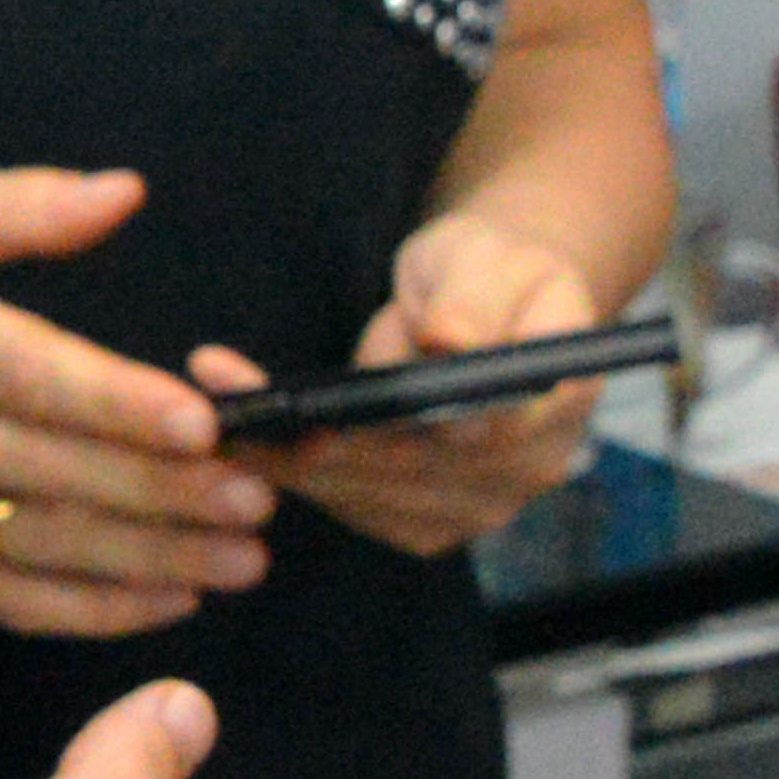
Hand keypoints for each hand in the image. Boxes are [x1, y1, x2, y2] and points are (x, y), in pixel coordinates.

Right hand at [0, 171, 274, 636]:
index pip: (32, 380)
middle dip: (163, 496)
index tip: (206, 425)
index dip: (120, 406)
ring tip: (241, 561)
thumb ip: (25, 206)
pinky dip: (89, 612)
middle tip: (259, 500)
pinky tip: (167, 602)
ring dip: (148, 563)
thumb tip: (127, 192)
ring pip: (39, 549)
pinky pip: (4, 600)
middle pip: (51, 476)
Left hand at [193, 218, 606, 559]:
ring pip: (373, 500)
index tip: (322, 417)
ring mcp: (477, 506)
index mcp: (560, 402)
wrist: (489, 299)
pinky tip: (243, 447)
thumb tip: (449, 342)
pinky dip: (298, 479)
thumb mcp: (490, 258)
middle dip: (319, 450)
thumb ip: (473, 299)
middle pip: (414, 478)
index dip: (397, 431)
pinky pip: (356, 508)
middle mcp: (528, 471)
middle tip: (236, 422)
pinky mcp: (427, 520)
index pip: (481, 435)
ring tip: (219, 426)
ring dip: (291, 468)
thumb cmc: (493, 270)